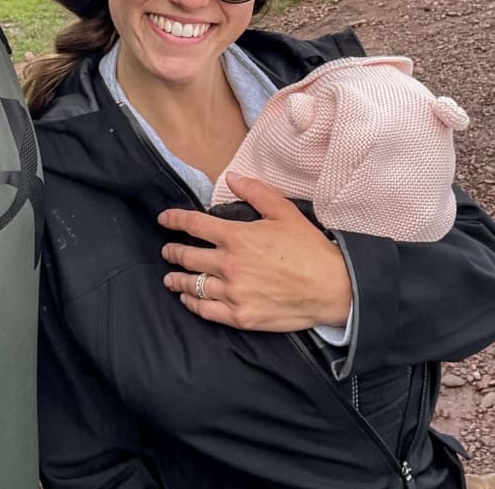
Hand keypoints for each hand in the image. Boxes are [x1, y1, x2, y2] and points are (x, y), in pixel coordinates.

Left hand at [158, 173, 352, 330]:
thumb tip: (232, 178)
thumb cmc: (309, 248)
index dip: (175, 219)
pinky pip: (206, 310)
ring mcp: (234, 292)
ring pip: (193, 285)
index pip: (195, 224)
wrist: (331, 287)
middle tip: (167, 250)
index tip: (164, 219)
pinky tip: (188, 300)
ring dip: (177, 279)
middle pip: (188, 256)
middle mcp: (229, 264)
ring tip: (169, 278)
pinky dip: (192, 304)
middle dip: (173, 251)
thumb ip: (256, 192)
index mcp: (237, 236)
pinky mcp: (241, 316)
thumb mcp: (284, 211)